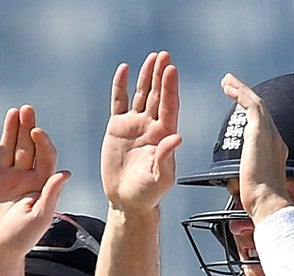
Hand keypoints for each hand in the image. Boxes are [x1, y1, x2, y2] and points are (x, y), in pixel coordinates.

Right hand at [0, 105, 69, 264]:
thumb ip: (51, 195)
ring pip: (8, 148)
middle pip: (27, 146)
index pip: (45, 155)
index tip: (37, 133)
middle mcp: (23, 176)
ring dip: (10, 130)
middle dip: (27, 128)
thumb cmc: (21, 239)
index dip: (42, 142)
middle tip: (27, 110)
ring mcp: (4, 177)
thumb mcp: (40, 218)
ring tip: (13, 113)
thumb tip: (66, 174)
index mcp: (41, 183)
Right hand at [102, 52, 182, 213]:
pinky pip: (119, 102)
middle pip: (158, 95)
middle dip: (161, 76)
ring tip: (152, 58)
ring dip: (147, 76)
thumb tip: (175, 138)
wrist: (126, 201)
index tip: (171, 70)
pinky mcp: (118, 127)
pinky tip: (124, 70)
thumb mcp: (160, 178)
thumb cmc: (147, 193)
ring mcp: (135, 124)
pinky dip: (121, 86)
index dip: (170, 88)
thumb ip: (166, 157)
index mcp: (164, 134)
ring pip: (142, 94)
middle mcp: (151, 125)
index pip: (169, 106)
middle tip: (164, 55)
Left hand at [219, 74, 291, 221]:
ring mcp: (269, 133)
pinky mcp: (260, 132)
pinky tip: (229, 88)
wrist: (269, 202)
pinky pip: (251, 105)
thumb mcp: (254, 182)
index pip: (262, 123)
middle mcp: (274, 137)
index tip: (239, 105)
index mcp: (274, 148)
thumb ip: (249, 175)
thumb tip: (240, 183)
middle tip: (231, 84)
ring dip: (241, 89)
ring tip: (227, 81)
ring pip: (255, 102)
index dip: (251, 111)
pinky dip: (240, 94)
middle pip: (260, 107)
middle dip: (245, 94)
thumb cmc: (261, 200)